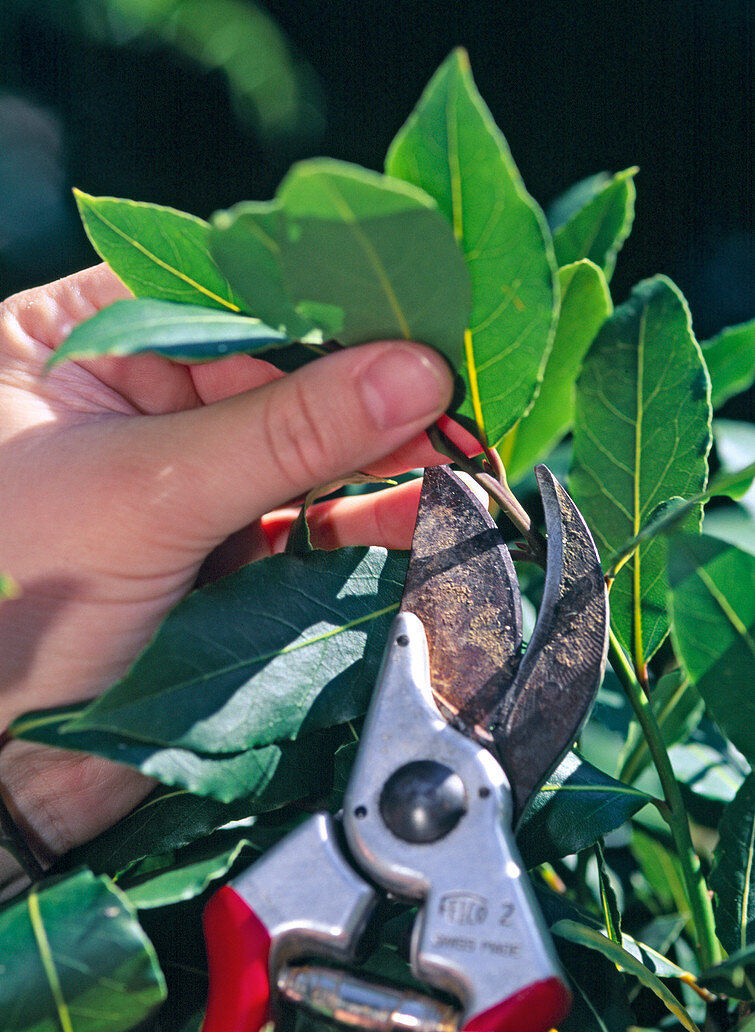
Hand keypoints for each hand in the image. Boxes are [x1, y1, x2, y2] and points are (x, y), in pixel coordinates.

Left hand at [0, 265, 459, 877]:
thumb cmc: (8, 602)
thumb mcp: (145, 493)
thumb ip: (285, 431)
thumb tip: (409, 372)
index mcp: (80, 347)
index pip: (226, 300)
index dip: (329, 310)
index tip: (418, 321)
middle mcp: (132, 403)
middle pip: (276, 376)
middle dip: (366, 393)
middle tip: (453, 401)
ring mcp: (180, 482)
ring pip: (300, 454)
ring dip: (378, 461)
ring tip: (456, 458)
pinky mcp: (217, 553)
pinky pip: (303, 523)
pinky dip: (361, 521)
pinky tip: (419, 512)